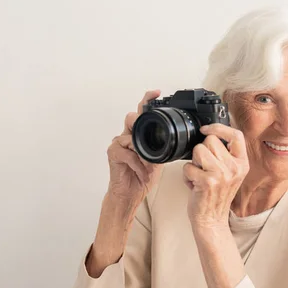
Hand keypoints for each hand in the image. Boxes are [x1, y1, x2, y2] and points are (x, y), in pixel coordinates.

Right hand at [106, 90, 163, 206]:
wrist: (130, 194)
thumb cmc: (141, 177)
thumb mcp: (157, 160)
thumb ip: (161, 147)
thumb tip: (174, 139)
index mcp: (137, 135)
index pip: (141, 114)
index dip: (147, 101)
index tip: (156, 93)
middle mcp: (126, 137)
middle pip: (131, 118)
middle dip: (141, 122)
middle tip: (149, 128)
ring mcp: (118, 144)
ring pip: (130, 135)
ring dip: (142, 152)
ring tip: (147, 164)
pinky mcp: (113, 154)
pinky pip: (128, 153)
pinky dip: (138, 165)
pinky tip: (141, 172)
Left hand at [182, 123, 249, 229]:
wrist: (212, 220)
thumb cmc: (216, 195)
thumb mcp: (229, 173)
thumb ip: (225, 155)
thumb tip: (210, 133)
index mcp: (242, 163)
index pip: (236, 135)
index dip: (219, 127)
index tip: (206, 129)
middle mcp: (235, 168)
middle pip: (210, 140)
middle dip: (201, 152)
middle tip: (204, 168)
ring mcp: (222, 174)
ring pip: (198, 150)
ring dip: (194, 162)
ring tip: (199, 176)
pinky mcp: (208, 181)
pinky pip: (188, 166)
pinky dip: (187, 175)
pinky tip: (194, 185)